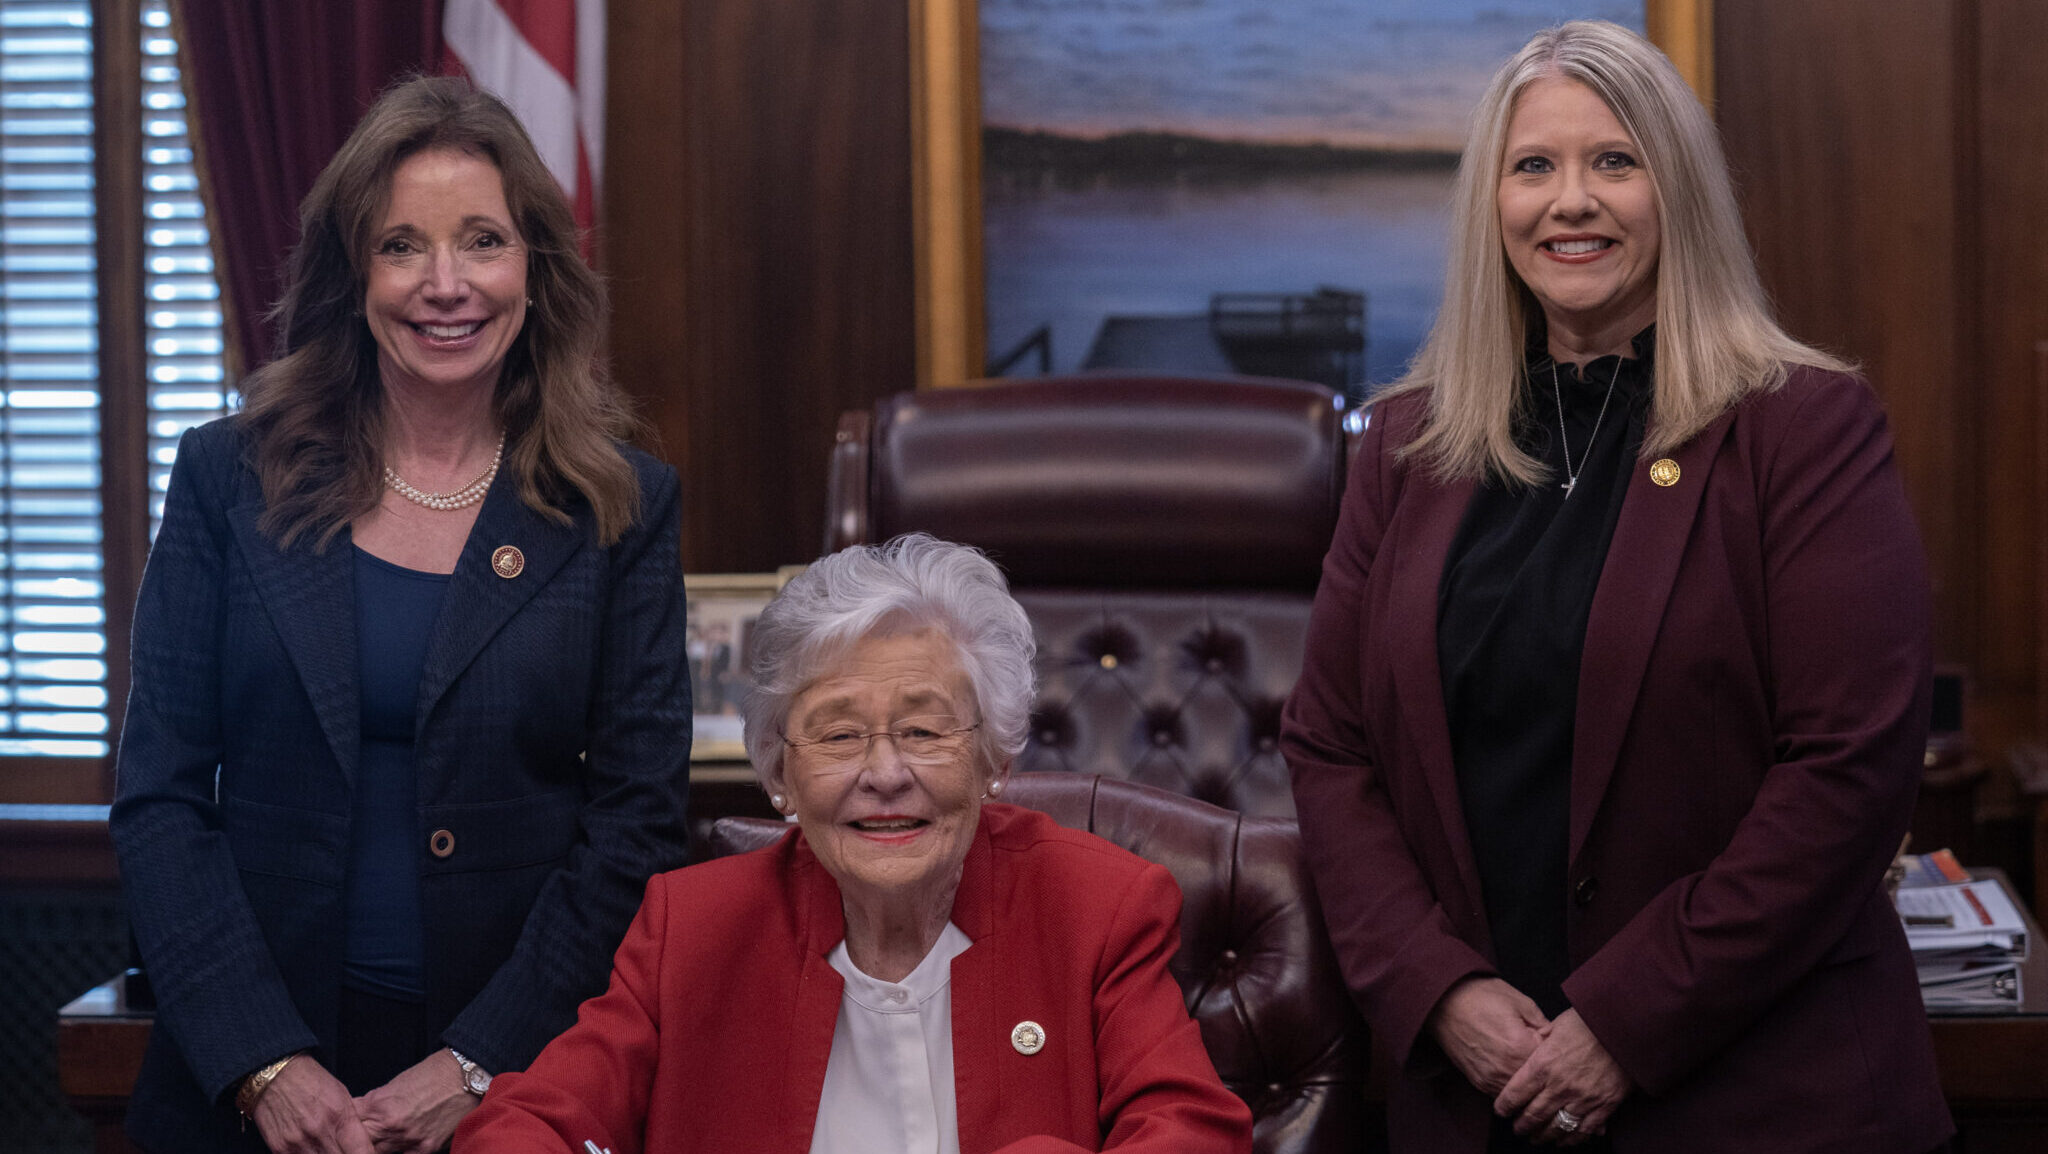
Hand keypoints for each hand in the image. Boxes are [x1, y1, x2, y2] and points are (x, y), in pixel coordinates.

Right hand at [249, 1056, 374, 1153]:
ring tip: (327, 1147)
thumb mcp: (341, 1096)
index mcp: (340, 1117)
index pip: (361, 1152)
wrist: (274, 1075)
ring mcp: (298, 1143)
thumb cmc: (312, 1081)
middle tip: (345, 1149)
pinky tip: (311, 1149)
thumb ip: (351, 1123)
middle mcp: (319, 1132)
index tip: (368, 1153)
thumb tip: (360, 1146)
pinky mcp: (279, 1149)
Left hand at [353, 1049, 480, 1152]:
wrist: (466, 1076)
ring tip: (380, 1139)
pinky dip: (398, 1152)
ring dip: (375, 1147)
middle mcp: (391, 1126)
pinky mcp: (426, 1149)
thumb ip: (375, 1102)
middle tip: (355, 1137)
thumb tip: (361, 1113)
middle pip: (359, 1143)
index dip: (344, 1126)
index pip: (348, 1123)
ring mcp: (409, 1140)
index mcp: (379, 1105)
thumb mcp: (396, 1083)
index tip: (342, 1127)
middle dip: (356, 1140)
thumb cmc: (433, 1073)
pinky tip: (398, 1146)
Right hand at [1426, 976, 1548, 1097]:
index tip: (1554, 1046)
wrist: (1443, 1002)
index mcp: (1521, 1047)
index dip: (1556, 1054)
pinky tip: (1510, 1069)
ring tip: (1525, 1062)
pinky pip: (1503, 1094)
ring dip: (1527, 1084)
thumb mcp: (1520, 1001)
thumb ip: (1542, 1024)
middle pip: (1538, 1083)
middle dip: (1543, 1072)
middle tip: (1543, 1057)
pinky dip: (1510, 1085)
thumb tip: (1555, 1040)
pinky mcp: (1479, 1082)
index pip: (1551, 1063)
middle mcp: (1506, 1069)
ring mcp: (1491, 1079)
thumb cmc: (1481, 996)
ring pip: (1521, 1094)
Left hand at [1495, 1009, 1630, 1145]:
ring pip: (1556, 1127)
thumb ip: (1543, 1037)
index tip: (1500, 1111)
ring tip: (1537, 1139)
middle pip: (1533, 1115)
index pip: (1515, 1093)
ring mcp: (1582, 1098)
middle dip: (1522, 1125)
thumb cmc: (1590, 1021)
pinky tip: (1564, 1141)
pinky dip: (1572, 1139)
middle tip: (1517, 1129)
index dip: (1504, 1106)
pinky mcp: (1604, 1106)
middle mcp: (1559, 1085)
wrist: (1625, 1027)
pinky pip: (1584, 1130)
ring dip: (1544, 1136)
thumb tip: (1536, 1039)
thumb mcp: (1558, 1024)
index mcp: (1543, 1064)